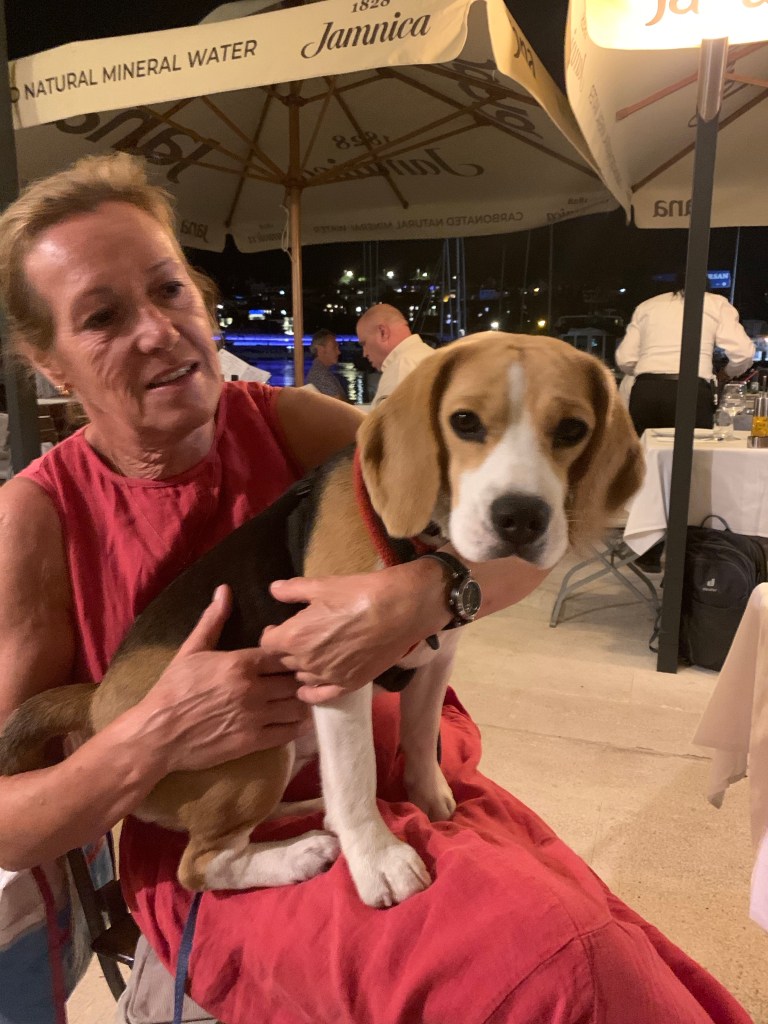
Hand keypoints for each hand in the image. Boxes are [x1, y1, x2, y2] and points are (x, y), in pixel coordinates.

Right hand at [137, 585, 310, 772]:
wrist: (158, 734)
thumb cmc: (173, 689)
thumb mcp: (191, 650)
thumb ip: (212, 620)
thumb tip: (224, 590)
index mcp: (240, 663)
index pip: (282, 654)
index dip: (289, 655)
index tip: (289, 658)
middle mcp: (253, 688)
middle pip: (294, 679)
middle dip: (298, 678)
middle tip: (299, 679)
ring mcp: (255, 716)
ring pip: (297, 705)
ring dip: (301, 701)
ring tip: (299, 698)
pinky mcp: (254, 742)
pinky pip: (289, 732)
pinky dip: (297, 725)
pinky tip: (296, 720)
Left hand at [260, 562, 446, 704]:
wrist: (399, 610)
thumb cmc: (358, 593)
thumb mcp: (322, 585)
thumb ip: (293, 590)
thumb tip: (273, 590)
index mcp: (294, 637)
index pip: (267, 644)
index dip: (272, 634)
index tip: (280, 627)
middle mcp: (306, 662)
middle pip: (283, 661)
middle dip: (287, 649)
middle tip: (300, 637)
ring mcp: (327, 676)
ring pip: (301, 676)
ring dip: (302, 666)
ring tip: (312, 655)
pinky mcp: (348, 685)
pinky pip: (321, 696)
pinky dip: (312, 693)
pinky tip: (309, 688)